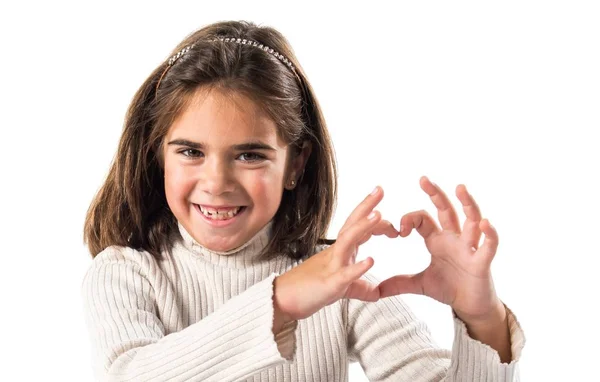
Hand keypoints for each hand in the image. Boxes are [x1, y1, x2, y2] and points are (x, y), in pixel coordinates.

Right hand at [274, 187, 396, 321]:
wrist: (282, 301)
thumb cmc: (309, 290)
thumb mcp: (342, 288)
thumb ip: (360, 287)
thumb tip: (377, 293)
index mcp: (340, 252)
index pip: (358, 230)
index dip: (373, 221)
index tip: (390, 216)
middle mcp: (336, 254)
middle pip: (352, 225)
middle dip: (366, 206)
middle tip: (380, 189)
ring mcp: (331, 267)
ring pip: (348, 242)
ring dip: (363, 227)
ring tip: (379, 215)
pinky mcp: (329, 285)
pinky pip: (344, 275)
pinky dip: (357, 267)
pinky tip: (371, 260)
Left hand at [377, 176, 504, 324]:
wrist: (470, 306)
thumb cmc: (449, 289)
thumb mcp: (419, 284)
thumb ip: (398, 283)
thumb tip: (376, 290)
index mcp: (438, 240)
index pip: (423, 219)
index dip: (409, 219)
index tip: (399, 231)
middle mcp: (454, 238)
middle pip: (446, 210)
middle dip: (435, 194)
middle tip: (422, 179)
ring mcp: (470, 248)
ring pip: (471, 220)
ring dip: (467, 203)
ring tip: (459, 188)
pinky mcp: (482, 262)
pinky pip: (489, 245)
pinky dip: (489, 234)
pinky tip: (485, 223)